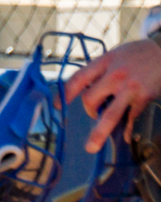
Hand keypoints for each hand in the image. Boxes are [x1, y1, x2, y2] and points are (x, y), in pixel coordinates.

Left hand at [66, 37, 160, 152]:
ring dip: (99, 133)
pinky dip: (127, 129)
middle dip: (88, 110)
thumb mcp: (115, 54)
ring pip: (110, 115)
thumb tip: (87, 88)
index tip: (56, 106)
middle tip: (91, 114)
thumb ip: (101, 70)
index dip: (64, 93)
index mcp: (104, 62)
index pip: (78, 79)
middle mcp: (115, 75)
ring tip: (91, 147)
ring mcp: (130, 88)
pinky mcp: (145, 98)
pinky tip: (125, 137)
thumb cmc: (137, 54)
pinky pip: (132, 118)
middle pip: (90, 99)